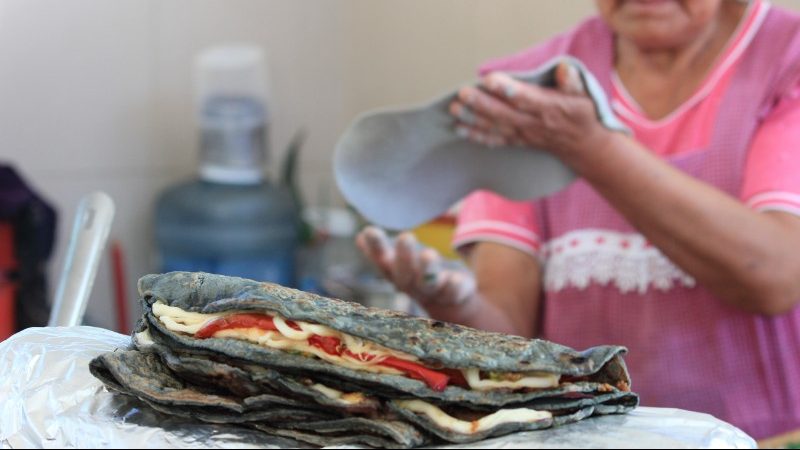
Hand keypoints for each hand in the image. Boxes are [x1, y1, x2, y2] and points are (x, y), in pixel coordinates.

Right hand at [355, 226, 475, 308]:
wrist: (450, 303)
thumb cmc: (420, 275)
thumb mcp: (401, 263)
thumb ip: (382, 252)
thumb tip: (360, 237)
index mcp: (397, 273)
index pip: (382, 261)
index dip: (375, 248)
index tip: (368, 231)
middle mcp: (413, 284)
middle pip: (405, 274)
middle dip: (404, 257)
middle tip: (405, 237)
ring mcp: (435, 291)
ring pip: (429, 283)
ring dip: (428, 270)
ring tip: (428, 254)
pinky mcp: (457, 293)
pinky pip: (456, 291)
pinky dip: (455, 285)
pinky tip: (455, 278)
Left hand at [449, 61, 611, 163]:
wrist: (583, 146)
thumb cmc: (582, 114)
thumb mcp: (586, 95)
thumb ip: (573, 82)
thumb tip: (563, 68)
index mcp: (550, 108)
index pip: (526, 98)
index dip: (507, 89)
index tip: (489, 79)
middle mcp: (534, 123)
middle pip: (504, 114)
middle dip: (481, 104)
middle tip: (462, 94)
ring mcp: (524, 134)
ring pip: (495, 128)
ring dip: (473, 120)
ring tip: (454, 110)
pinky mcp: (518, 142)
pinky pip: (495, 140)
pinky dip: (477, 136)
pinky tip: (460, 129)